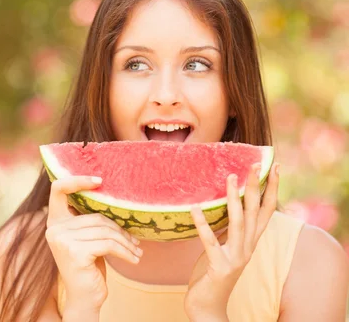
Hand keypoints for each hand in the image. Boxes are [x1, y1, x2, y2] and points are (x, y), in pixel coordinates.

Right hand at [45, 176, 142, 314]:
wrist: (85, 298)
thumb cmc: (89, 266)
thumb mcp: (87, 239)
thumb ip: (89, 220)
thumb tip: (114, 198)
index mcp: (55, 221)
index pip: (58, 189)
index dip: (77, 180)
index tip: (100, 181)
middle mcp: (54, 229)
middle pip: (95, 216)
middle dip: (119, 228)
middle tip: (134, 240)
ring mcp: (62, 240)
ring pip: (104, 230)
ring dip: (125, 242)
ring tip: (136, 250)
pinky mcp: (75, 252)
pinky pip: (108, 244)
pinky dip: (125, 251)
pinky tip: (134, 259)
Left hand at [184, 162, 279, 320]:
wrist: (208, 305)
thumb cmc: (216, 271)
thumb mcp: (227, 246)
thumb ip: (230, 228)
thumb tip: (229, 202)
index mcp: (252, 241)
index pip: (267, 211)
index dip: (272, 189)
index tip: (276, 167)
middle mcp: (248, 248)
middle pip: (256, 212)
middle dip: (256, 187)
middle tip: (254, 164)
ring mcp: (236, 257)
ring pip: (238, 223)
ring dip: (234, 199)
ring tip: (230, 177)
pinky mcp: (219, 266)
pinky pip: (210, 241)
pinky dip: (203, 223)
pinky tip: (194, 208)